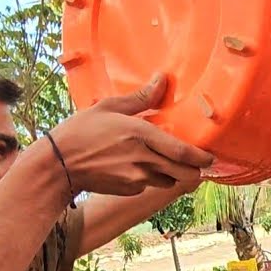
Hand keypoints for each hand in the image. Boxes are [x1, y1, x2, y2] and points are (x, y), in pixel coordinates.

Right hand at [46, 74, 214, 197]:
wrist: (59, 165)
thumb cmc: (81, 131)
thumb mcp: (109, 107)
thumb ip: (141, 98)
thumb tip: (162, 79)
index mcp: (142, 136)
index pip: (184, 153)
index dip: (202, 157)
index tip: (211, 156)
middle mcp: (144, 160)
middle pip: (185, 174)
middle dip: (194, 170)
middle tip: (194, 161)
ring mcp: (137, 178)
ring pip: (169, 181)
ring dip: (172, 174)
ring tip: (161, 160)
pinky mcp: (129, 190)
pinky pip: (149, 186)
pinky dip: (150, 178)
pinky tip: (134, 166)